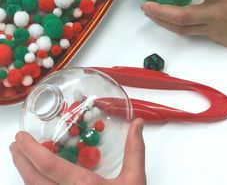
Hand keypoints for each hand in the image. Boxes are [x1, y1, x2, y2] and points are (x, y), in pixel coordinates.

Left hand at [10, 118, 145, 184]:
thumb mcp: (135, 180)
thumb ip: (134, 149)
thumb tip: (137, 123)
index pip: (49, 166)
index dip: (31, 150)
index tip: (21, 137)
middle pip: (33, 180)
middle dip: (21, 160)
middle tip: (15, 144)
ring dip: (24, 174)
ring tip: (21, 158)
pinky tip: (35, 179)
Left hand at [141, 0, 226, 47]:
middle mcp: (216, 13)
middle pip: (183, 16)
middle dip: (161, 11)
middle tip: (145, 5)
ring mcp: (213, 28)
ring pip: (183, 29)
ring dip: (163, 22)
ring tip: (149, 13)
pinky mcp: (213, 37)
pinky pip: (190, 33)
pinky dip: (176, 27)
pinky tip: (166, 21)